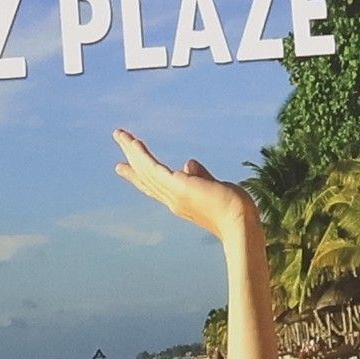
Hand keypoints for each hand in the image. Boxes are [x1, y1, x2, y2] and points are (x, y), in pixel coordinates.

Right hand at [113, 131, 255, 244]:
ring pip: (146, 169)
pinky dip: (141, 155)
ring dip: (132, 150)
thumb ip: (201, 176)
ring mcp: (173, 194)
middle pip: (146, 177)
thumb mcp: (215, 188)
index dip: (141, 175)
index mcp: (182, 201)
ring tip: (119, 134)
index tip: (127, 166)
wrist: (240, 224)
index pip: (157, 186)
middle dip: (131, 159)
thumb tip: (188, 162)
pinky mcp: (177, 186)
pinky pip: (153, 168)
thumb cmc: (235, 211)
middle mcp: (172, 200)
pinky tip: (134, 142)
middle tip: (119, 143)